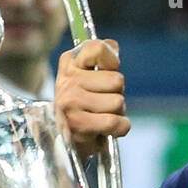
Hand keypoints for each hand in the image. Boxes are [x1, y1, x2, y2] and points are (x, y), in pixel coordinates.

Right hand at [54, 38, 128, 161]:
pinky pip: (114, 122)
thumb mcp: (91, 75)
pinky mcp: (78, 123)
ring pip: (118, 102)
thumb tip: (113, 47)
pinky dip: (120, 127)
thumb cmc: (86, 104)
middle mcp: (67, 79)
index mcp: (70, 62)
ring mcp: (70, 101)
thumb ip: (104, 56)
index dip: (112, 62)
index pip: (98, 48)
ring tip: (102, 115)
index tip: (106, 72)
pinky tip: (108, 129)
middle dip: (117, 94)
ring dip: (118, 113)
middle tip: (103, 103)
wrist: (68, 140)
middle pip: (117, 80)